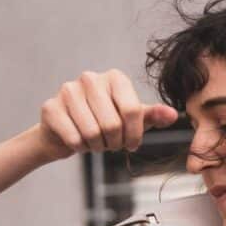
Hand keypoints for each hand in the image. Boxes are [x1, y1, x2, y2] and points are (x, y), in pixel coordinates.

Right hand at [38, 69, 177, 159]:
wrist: (66, 132)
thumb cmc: (104, 123)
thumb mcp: (133, 121)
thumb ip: (153, 116)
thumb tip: (174, 115)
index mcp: (115, 78)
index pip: (132, 111)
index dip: (134, 135)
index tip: (131, 144)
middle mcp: (90, 78)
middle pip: (112, 124)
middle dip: (114, 143)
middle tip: (110, 143)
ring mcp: (68, 90)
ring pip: (92, 133)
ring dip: (97, 146)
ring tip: (95, 142)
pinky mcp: (51, 107)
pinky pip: (74, 139)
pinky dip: (79, 148)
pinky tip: (78, 140)